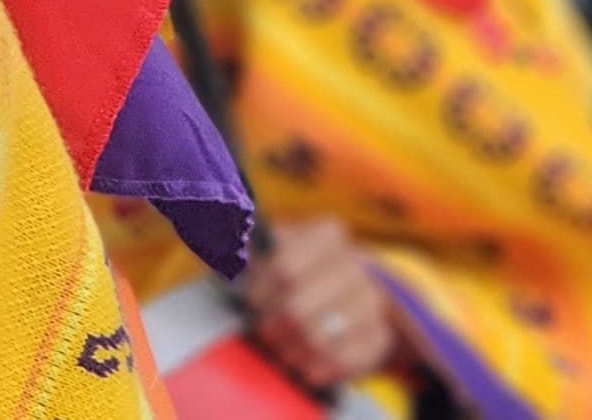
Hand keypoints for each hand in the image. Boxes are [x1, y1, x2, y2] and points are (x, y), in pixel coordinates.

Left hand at [239, 217, 397, 390]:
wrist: (336, 300)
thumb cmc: (287, 275)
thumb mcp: (262, 251)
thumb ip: (232, 237)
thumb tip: (213, 222)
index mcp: (327, 235)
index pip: (285, 266)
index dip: (260, 291)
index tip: (250, 301)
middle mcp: (355, 266)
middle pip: (298, 307)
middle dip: (272, 326)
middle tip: (263, 331)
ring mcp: (372, 302)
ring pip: (320, 337)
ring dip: (290, 350)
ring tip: (281, 348)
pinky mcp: (379, 337)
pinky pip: (344, 361)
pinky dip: (315, 368)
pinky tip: (303, 365)